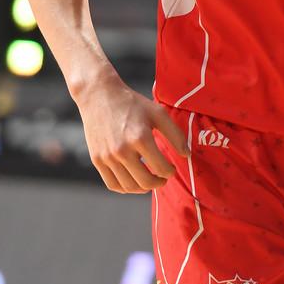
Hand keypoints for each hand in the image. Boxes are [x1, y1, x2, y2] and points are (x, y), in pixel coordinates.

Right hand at [75, 70, 188, 193]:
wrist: (99, 96)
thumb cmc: (132, 104)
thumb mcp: (158, 113)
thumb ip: (176, 135)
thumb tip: (186, 155)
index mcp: (140, 138)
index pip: (161, 168)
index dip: (170, 172)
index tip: (171, 168)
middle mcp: (122, 150)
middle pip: (146, 182)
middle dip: (159, 183)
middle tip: (163, 178)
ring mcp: (107, 157)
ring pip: (129, 187)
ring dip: (143, 188)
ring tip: (149, 179)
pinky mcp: (97, 160)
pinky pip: (113, 184)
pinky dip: (125, 188)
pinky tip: (133, 180)